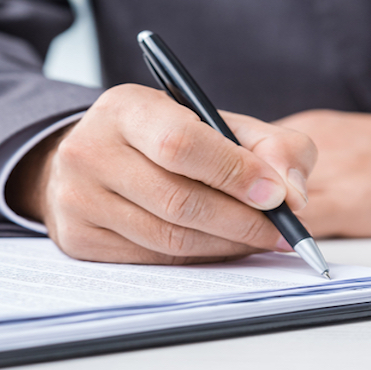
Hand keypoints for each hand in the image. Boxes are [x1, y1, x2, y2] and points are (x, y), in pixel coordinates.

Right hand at [6, 84, 314, 263]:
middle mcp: (90, 151)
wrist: (89, 157)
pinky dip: (197, 259)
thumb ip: (269, 144)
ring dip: (226, 245)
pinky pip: (152, 260)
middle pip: (178, 200)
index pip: (180, 144)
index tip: (277, 196)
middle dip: (242, 221)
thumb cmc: (161, 137)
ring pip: (168, 237)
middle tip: (281, 232)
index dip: (235, 174)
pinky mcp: (79, 238)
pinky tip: (219, 247)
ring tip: (258, 240)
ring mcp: (78, 199)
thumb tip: (292, 194)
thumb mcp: (213, 119)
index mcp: (125, 108)